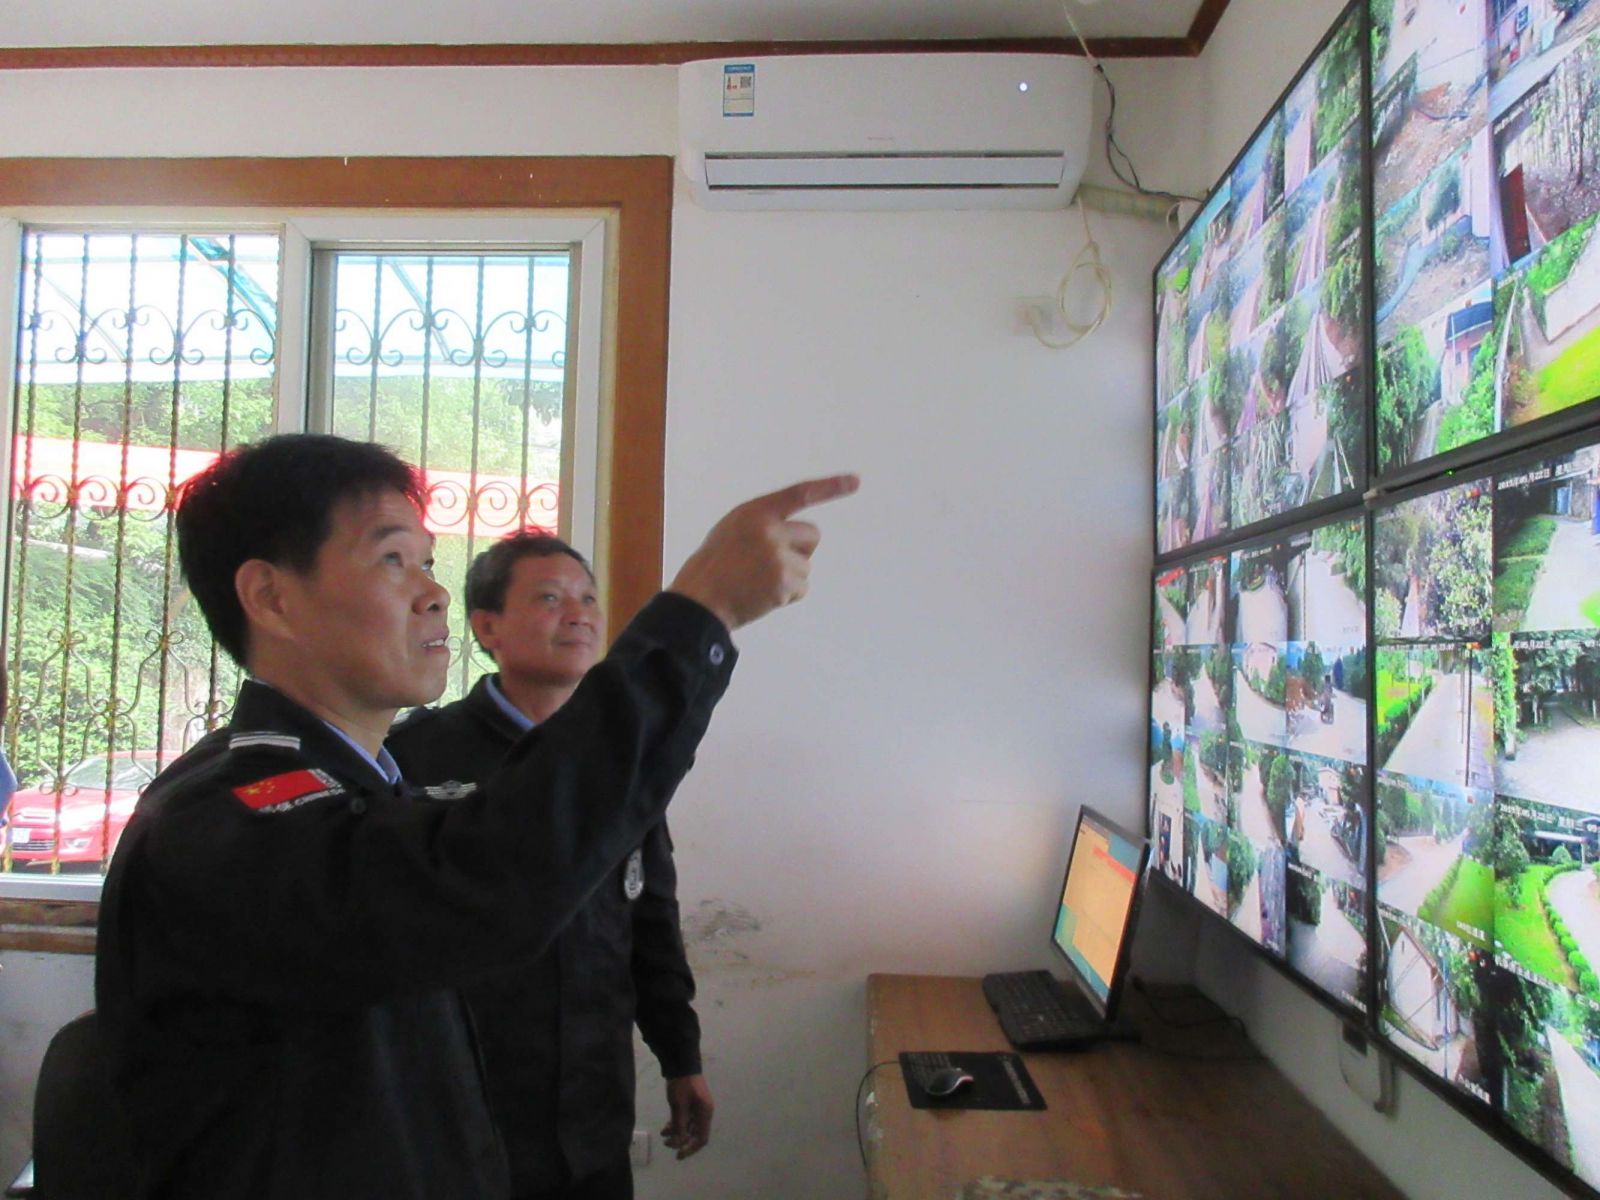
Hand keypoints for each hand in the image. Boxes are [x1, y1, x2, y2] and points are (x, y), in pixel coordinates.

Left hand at [661, 1073, 713, 1159]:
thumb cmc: (682, 1085)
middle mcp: (703, 1113)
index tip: (678, 1154)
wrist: (681, 1063)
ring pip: (688, 1127)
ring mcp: (697, 1108)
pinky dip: (676, 1124)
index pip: (701, 1139)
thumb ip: (679, 1126)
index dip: (690, 1149)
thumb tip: (677, 1143)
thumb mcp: (679, 1107)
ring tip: (663, 1136)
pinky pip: (684, 1119)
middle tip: (668, 1145)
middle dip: (681, 1141)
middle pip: (694, 1134)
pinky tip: (665, 1128)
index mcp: (705, 1114)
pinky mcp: (690, 1103)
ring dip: (677, 1133)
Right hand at [668, 474, 859, 629]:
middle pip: (813, 536)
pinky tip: (762, 595)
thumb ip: (763, 525)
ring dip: (789, 577)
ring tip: (757, 582)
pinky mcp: (784, 582)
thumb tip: (793, 535)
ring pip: (806, 565)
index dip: (830, 487)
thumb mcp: (732, 530)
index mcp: (755, 512)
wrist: (700, 600)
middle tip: (770, 565)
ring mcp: (778, 556)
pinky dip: (787, 595)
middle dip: (800, 550)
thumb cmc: (712, 566)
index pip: (800, 493)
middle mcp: (770, 530)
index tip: (856, 482)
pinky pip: (802, 588)